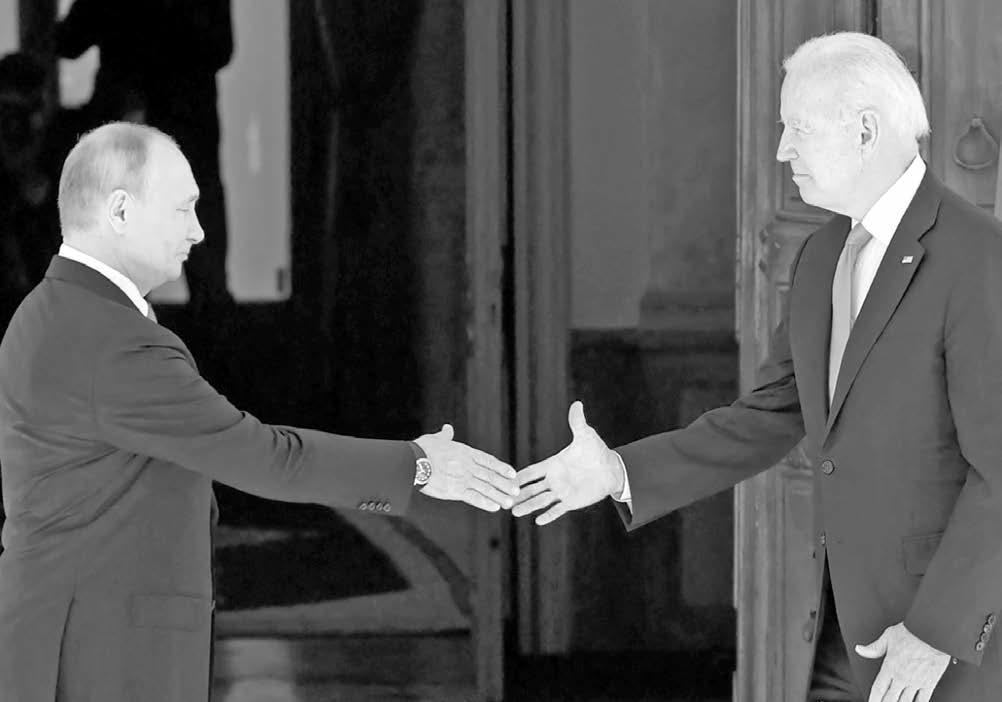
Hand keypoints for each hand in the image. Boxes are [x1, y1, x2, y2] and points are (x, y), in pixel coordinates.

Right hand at [414, 424, 518, 511]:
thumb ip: (445, 435)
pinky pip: (474, 498)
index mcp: (465, 452)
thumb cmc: (422, 449)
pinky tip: (494, 507)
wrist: (413, 461)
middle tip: (517, 492)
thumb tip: (448, 428)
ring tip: (510, 503)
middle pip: (491, 476)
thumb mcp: (436, 439)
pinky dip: (485, 503)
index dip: (502, 468)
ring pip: (486, 488)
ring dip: (499, 496)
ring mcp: (463, 478)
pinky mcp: (455, 490)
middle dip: (505, 485)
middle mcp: (468, 465)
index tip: (513, 474)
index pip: (488, 461)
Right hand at [511, 401, 622, 524]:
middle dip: (517, 493)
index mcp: (553, 464)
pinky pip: (558, 510)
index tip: (504, 477)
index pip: (532, 471)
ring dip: (528, 506)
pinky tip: (538, 521)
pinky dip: (549, 516)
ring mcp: (562, 492)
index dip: (519, 475)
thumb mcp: (586, 436)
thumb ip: (577, 422)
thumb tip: (577, 403)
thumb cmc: (596, 451)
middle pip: (531, 488)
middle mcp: (554, 479)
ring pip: (540, 501)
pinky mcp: (571, 501)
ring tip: (513, 511)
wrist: (610, 469)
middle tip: (501, 498)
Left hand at [855, 623, 949, 701]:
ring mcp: (916, 681)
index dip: (873, 699)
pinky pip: (923, 700)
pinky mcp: (930, 682)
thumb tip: (860, 649)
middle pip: (890, 699)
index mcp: (890, 666)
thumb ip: (874, 647)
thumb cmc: (911, 632)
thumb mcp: (888, 636)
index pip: (878, 689)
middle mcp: (902, 677)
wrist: (933, 632)